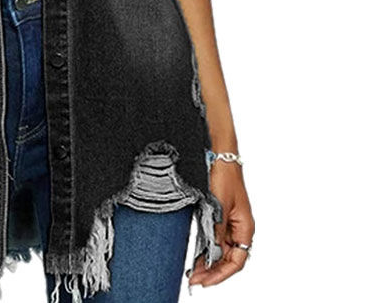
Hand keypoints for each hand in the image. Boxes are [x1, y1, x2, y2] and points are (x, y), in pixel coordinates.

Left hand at [188, 162, 254, 287]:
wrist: (219, 155)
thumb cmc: (223, 176)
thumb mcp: (219, 206)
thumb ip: (216, 230)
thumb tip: (211, 253)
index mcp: (245, 227)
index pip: (236, 261)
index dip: (221, 274)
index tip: (205, 281)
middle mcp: (239, 228)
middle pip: (228, 259)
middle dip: (212, 272)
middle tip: (194, 280)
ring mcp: (229, 223)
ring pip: (220, 251)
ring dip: (208, 262)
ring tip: (192, 272)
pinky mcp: (219, 216)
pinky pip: (214, 239)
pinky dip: (205, 249)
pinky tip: (195, 256)